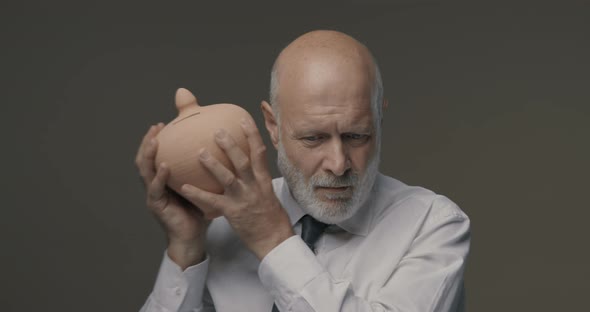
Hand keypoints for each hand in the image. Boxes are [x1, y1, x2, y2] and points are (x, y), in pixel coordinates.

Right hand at [135, 123, 209, 268]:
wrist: (193, 237)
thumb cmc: (199, 210)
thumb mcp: (200, 185)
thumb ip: (202, 170)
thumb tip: (220, 148)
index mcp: (164, 179)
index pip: (156, 155)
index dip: (156, 139)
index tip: (163, 123)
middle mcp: (155, 185)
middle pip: (145, 159)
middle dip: (147, 141)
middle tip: (156, 127)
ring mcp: (153, 195)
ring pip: (145, 171)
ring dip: (148, 155)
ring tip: (155, 141)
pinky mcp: (157, 206)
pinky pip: (156, 189)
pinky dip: (159, 177)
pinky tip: (165, 166)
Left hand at [179, 117, 294, 259]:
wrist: (274, 240)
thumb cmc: (271, 218)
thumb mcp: (268, 194)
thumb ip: (257, 179)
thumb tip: (249, 165)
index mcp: (263, 181)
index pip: (259, 153)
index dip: (252, 135)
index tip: (243, 119)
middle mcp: (254, 187)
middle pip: (243, 161)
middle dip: (231, 145)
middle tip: (217, 131)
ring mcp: (243, 199)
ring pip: (228, 178)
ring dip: (213, 165)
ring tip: (199, 153)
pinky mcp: (233, 213)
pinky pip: (213, 202)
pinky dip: (198, 194)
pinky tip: (185, 186)